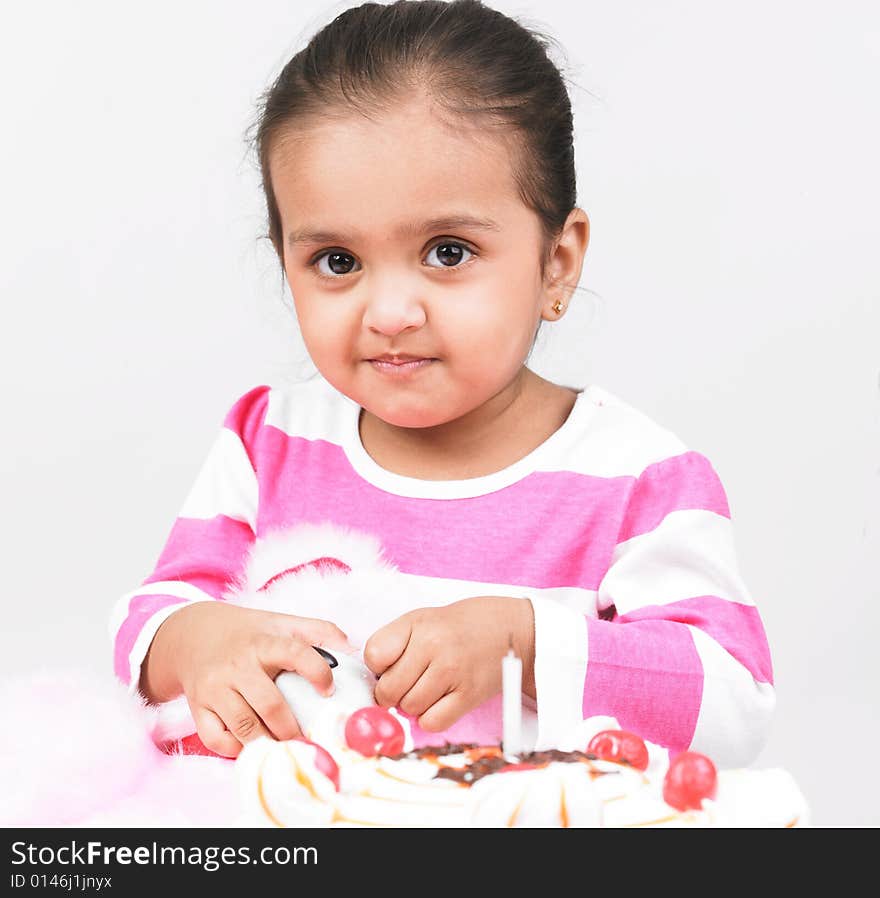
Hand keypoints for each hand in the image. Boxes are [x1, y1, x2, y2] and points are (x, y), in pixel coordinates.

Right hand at [140, 601, 352, 757]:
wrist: (192, 635)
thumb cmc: (248, 633)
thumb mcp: (282, 622)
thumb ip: (319, 632)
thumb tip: (354, 651)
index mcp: (263, 642)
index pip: (294, 652)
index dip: (316, 672)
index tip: (329, 690)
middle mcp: (237, 665)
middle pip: (270, 705)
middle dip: (293, 728)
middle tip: (310, 739)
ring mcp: (214, 688)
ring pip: (244, 727)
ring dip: (269, 743)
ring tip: (287, 748)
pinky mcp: (198, 708)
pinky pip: (216, 739)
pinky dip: (235, 749)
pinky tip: (252, 745)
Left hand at [363, 596, 534, 732]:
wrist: (511, 629)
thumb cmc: (461, 625)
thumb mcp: (424, 619)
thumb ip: (395, 643)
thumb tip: (373, 682)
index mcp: (417, 623)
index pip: (373, 655)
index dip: (378, 665)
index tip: (391, 664)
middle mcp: (433, 646)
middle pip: (388, 689)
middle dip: (391, 691)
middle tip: (407, 682)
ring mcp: (452, 672)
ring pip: (408, 708)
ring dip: (412, 704)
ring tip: (428, 687)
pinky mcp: (468, 695)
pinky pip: (432, 722)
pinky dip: (430, 717)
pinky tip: (440, 700)